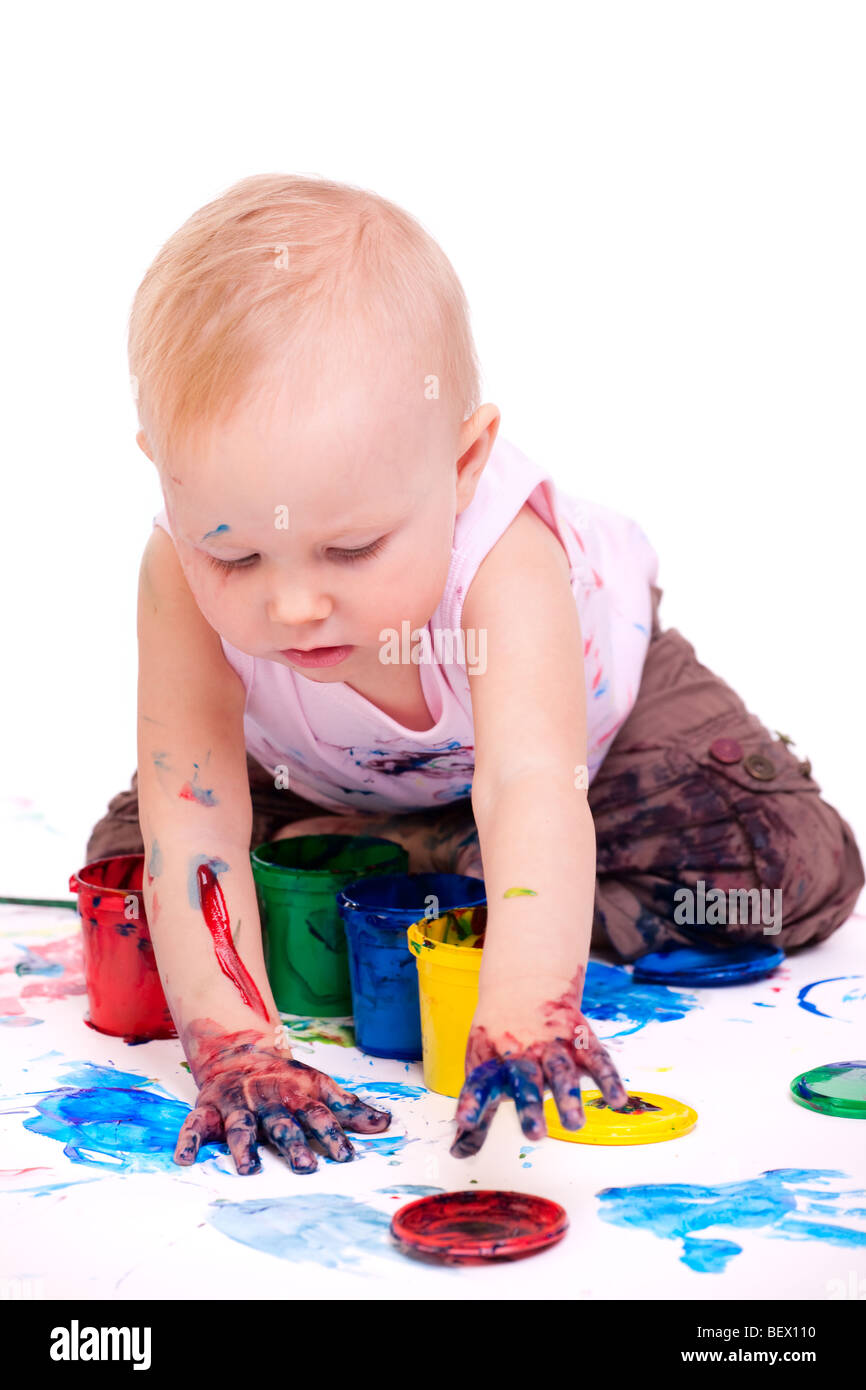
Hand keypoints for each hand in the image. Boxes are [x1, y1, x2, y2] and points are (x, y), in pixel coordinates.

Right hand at [174, 1018, 390, 1173]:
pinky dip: (189, 1140)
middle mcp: (267, 1098)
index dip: (333, 1134)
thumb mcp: (318, 1086)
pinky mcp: (209, 1108)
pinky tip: (186, 1159)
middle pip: (282, 1123)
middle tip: (306, 1168)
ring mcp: (237, 1103)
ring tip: (250, 1170)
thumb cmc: (284, 1078)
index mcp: (296, 1093)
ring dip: (244, 1148)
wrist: (239, 1049)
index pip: (319, 1114)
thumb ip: (348, 1108)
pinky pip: (196, 1125)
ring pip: (241, 1125)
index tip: (347, 1156)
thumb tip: (385, 1124)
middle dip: (294, 1144)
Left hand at [451, 968, 628, 1156]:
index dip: (471, 1103)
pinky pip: (597, 1058)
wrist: (524, 984)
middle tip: (535, 1135)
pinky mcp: (580, 1039)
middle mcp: (523, 1053)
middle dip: (530, 1105)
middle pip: (525, 1079)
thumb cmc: (498, 1041)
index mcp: (494, 1061)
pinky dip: (608, 1078)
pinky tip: (617, 1101)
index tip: (464, 1122)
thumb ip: (477, 1113)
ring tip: (574, 1124)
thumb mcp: (481, 1069)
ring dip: (568, 1095)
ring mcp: (553, 1045)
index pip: (479, 1083)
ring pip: (561, 1070)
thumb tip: (458, 1154)